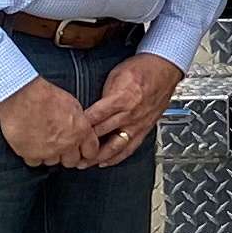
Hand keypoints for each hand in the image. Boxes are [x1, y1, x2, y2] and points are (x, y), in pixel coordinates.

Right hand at [0, 77, 97, 168]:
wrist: (22, 96)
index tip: (81, 151)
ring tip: (43, 141)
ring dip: (49, 154)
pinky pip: (35, 162)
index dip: (85, 151)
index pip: (91, 152)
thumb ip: (78, 122)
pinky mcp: (31, 154)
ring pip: (53, 162)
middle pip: (72, 161)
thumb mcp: (72, 104)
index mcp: (80, 131)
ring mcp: (49, 151)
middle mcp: (67, 144)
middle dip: (67, 155)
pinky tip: (31, 144)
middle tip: (60, 146)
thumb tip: (80, 128)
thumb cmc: (44, 96)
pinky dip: (33, 155)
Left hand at [78, 52, 183, 166]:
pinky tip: (106, 162)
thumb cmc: (141, 69)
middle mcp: (130, 114)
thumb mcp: (116, 75)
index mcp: (121, 99)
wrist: (164, 69)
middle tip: (69, 150)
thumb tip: (90, 107)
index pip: (95, 116)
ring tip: (84, 163)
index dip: (80, 125)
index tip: (68, 131)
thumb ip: (104, 95)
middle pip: (102, 133)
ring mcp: (138, 124)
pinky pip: (130, 148)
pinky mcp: (145, 129)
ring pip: (115, 146)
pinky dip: (117, 157)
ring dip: (98, 156)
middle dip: (84, 143)